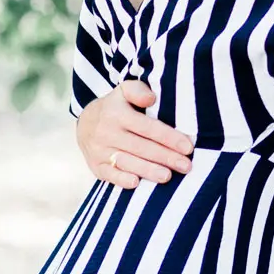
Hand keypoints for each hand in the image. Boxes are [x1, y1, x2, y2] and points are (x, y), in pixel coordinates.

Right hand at [76, 80, 194, 188]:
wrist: (85, 122)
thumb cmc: (115, 106)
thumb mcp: (124, 90)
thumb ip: (138, 91)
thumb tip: (152, 98)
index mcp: (117, 114)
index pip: (148, 128)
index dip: (169, 138)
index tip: (188, 147)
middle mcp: (107, 133)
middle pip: (141, 147)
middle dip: (166, 157)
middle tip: (186, 165)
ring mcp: (100, 151)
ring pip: (127, 162)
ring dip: (148, 171)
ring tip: (168, 176)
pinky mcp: (95, 166)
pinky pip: (109, 175)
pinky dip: (122, 180)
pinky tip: (137, 183)